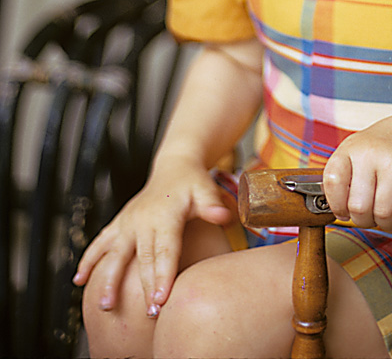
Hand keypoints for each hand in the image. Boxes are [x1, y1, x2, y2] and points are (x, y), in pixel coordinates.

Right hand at [72, 155, 231, 314]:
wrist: (175, 167)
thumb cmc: (193, 182)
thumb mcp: (206, 189)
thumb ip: (212, 205)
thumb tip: (224, 217)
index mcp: (166, 214)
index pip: (165, 249)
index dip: (163, 275)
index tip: (162, 299)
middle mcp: (143, 219)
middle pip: (143, 258)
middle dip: (144, 287)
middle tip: (148, 312)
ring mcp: (128, 222)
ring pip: (116, 254)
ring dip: (110, 279)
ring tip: (105, 304)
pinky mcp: (119, 223)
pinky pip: (100, 243)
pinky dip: (89, 260)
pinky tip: (79, 280)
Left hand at [322, 108, 391, 232]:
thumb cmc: (391, 143)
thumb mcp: (361, 148)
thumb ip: (347, 174)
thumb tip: (339, 211)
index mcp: (351, 147)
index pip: (332, 182)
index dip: (337, 205)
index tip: (344, 211)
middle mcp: (370, 153)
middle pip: (358, 207)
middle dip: (365, 221)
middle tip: (371, 217)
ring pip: (382, 213)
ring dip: (386, 223)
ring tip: (389, 216)